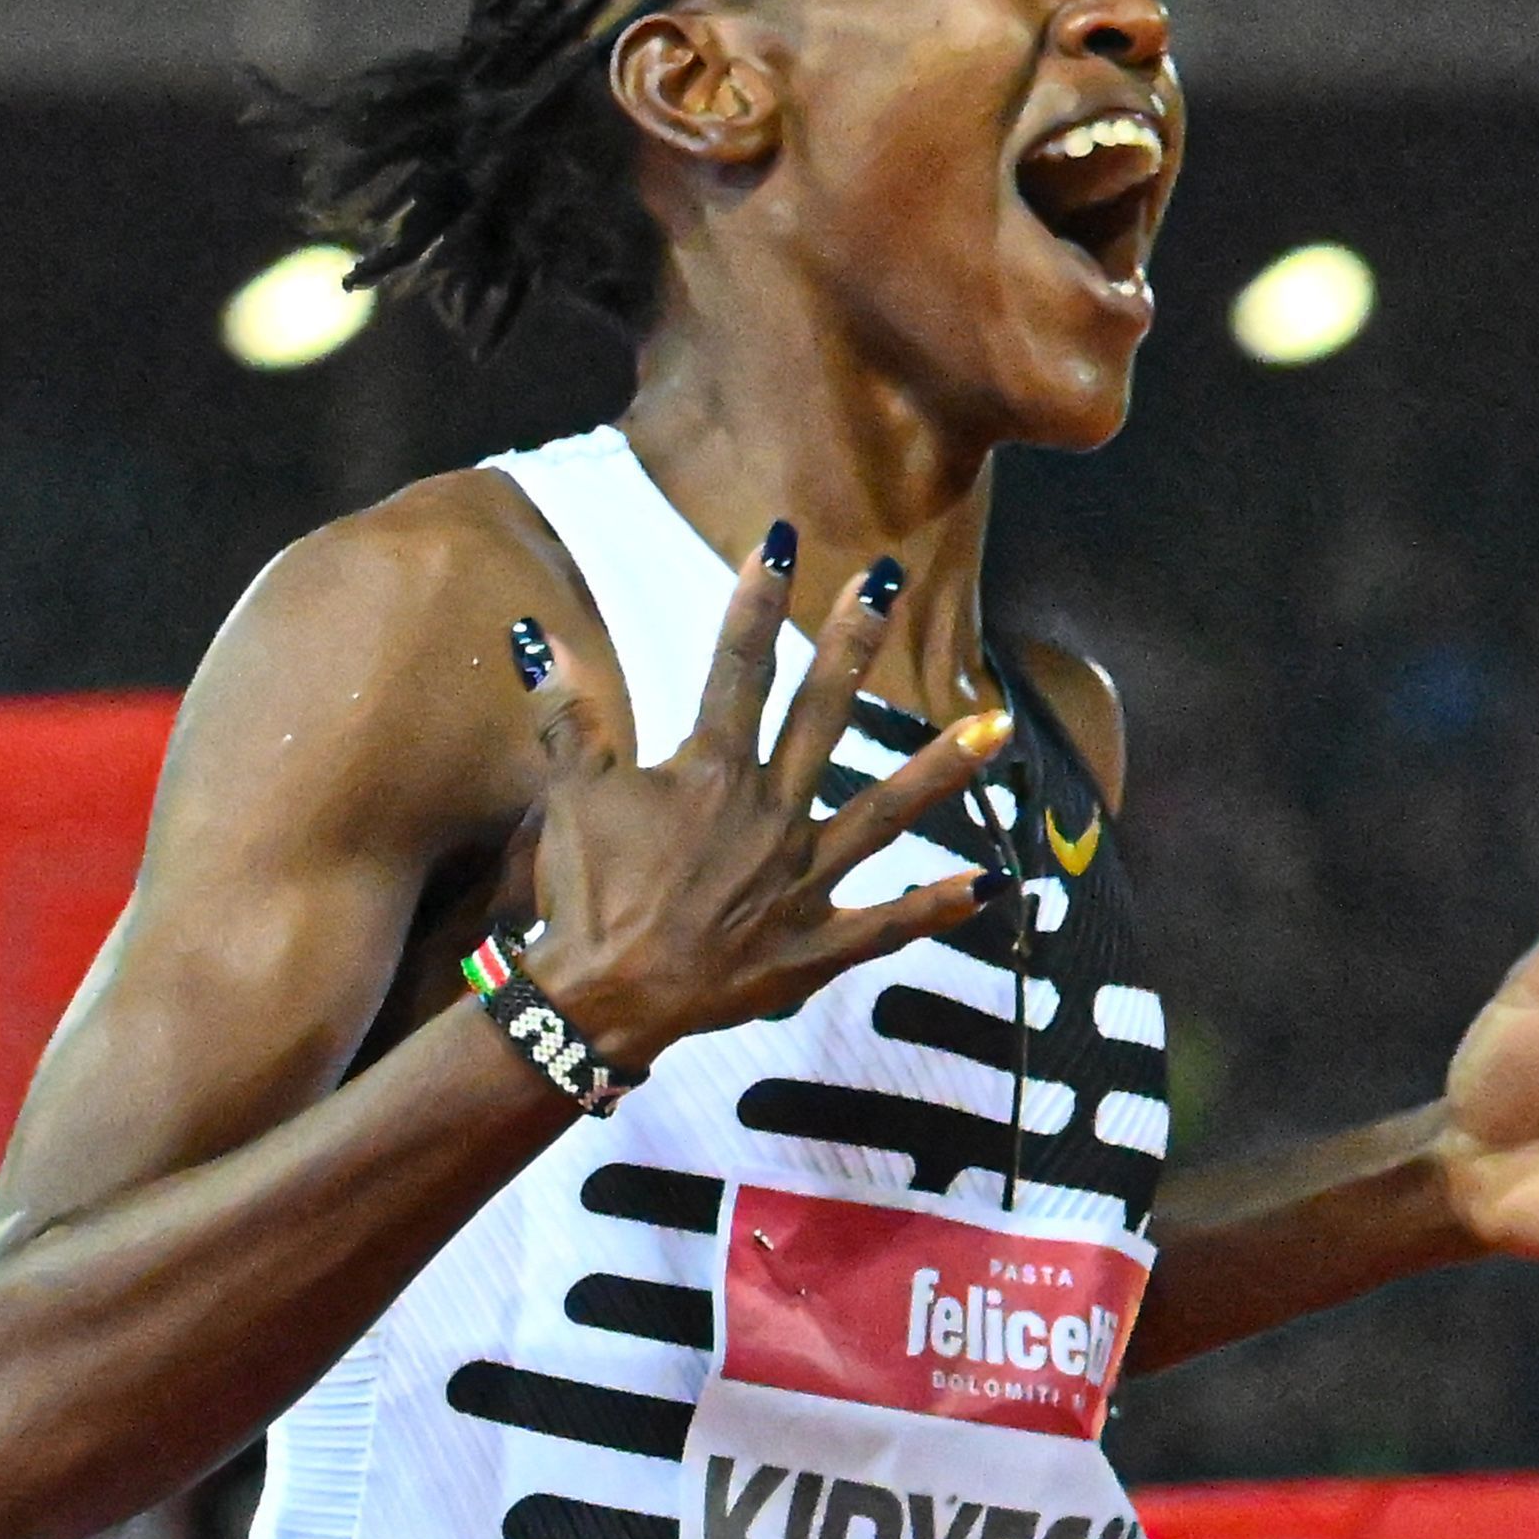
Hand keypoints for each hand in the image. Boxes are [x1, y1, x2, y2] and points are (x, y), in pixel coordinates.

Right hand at [508, 531, 1000, 1076]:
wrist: (601, 997)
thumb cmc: (589, 894)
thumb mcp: (572, 796)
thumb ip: (568, 715)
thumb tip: (537, 634)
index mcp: (713, 772)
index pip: (736, 667)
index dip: (756, 601)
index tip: (780, 541)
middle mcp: (770, 813)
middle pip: (822, 714)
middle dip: (852, 644)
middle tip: (886, 583)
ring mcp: (802, 878)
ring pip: (884, 811)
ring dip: (941, 768)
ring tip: (996, 727)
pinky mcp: (817, 942)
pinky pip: (890, 923)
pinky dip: (942, 906)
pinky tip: (1000, 883)